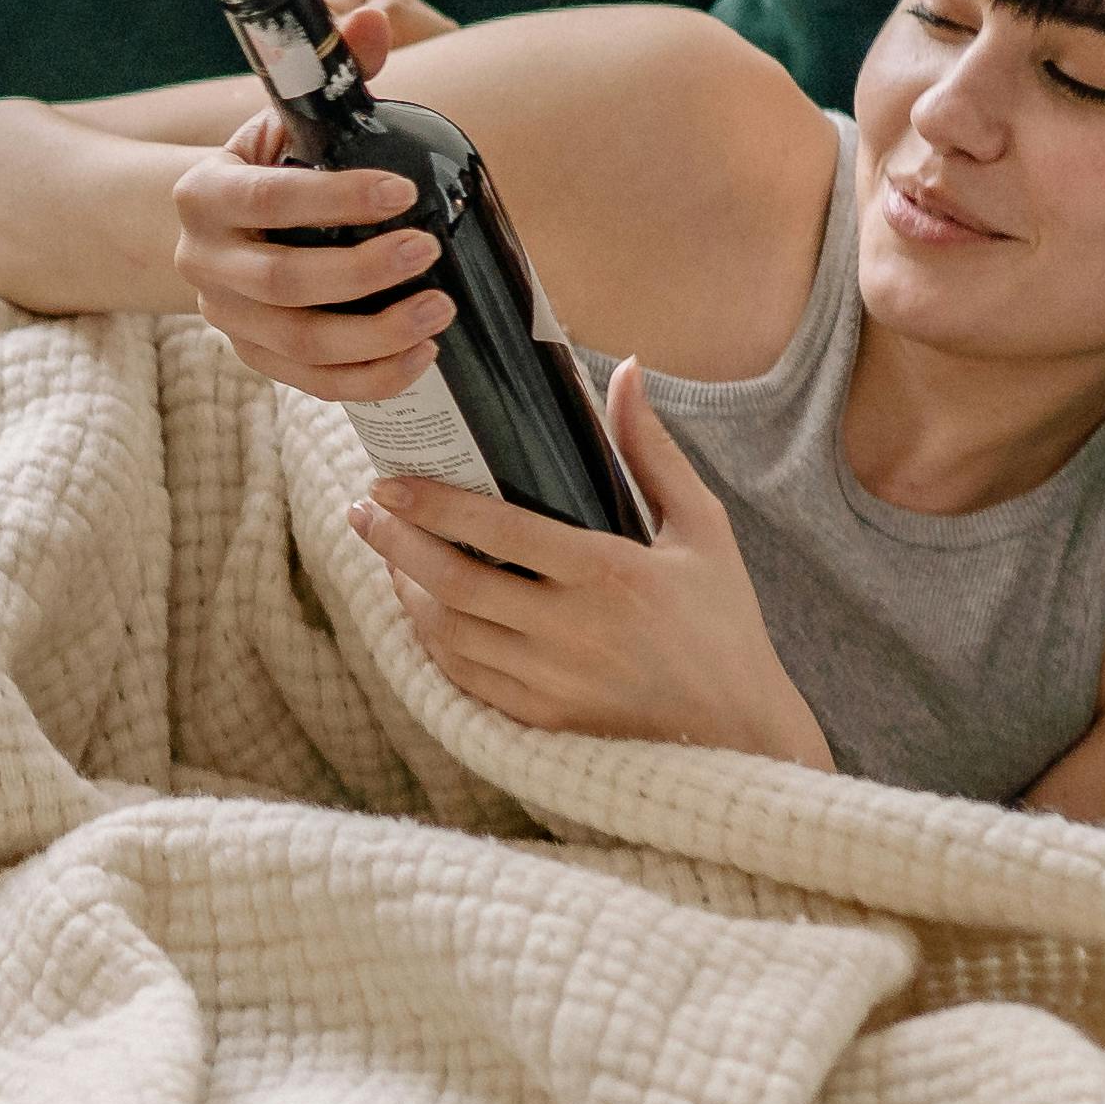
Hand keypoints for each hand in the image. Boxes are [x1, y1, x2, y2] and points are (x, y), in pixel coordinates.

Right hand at [164, 0, 461, 400]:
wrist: (225, 223)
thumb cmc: (276, 161)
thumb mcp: (293, 116)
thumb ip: (333, 71)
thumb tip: (371, 19)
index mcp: (203, 192)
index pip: (267, 198)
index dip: (335, 199)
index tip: (402, 189)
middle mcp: (200, 260)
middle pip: (281, 282)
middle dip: (361, 272)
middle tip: (427, 248)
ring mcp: (224, 317)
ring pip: (298, 344)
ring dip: (375, 334)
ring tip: (439, 309)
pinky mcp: (253, 357)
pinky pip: (310, 383)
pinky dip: (369, 377)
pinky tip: (420, 355)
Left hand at [348, 365, 830, 765]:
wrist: (739, 733)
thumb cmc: (722, 621)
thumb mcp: (703, 528)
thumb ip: (653, 451)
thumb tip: (626, 370)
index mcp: (609, 573)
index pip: (500, 532)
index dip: (434, 505)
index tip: (390, 481)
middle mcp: (572, 632)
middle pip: (456, 584)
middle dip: (397, 543)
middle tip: (364, 510)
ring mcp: (552, 683)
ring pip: (449, 635)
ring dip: (406, 592)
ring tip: (386, 552)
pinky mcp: (542, 721)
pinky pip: (464, 679)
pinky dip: (432, 642)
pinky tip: (419, 610)